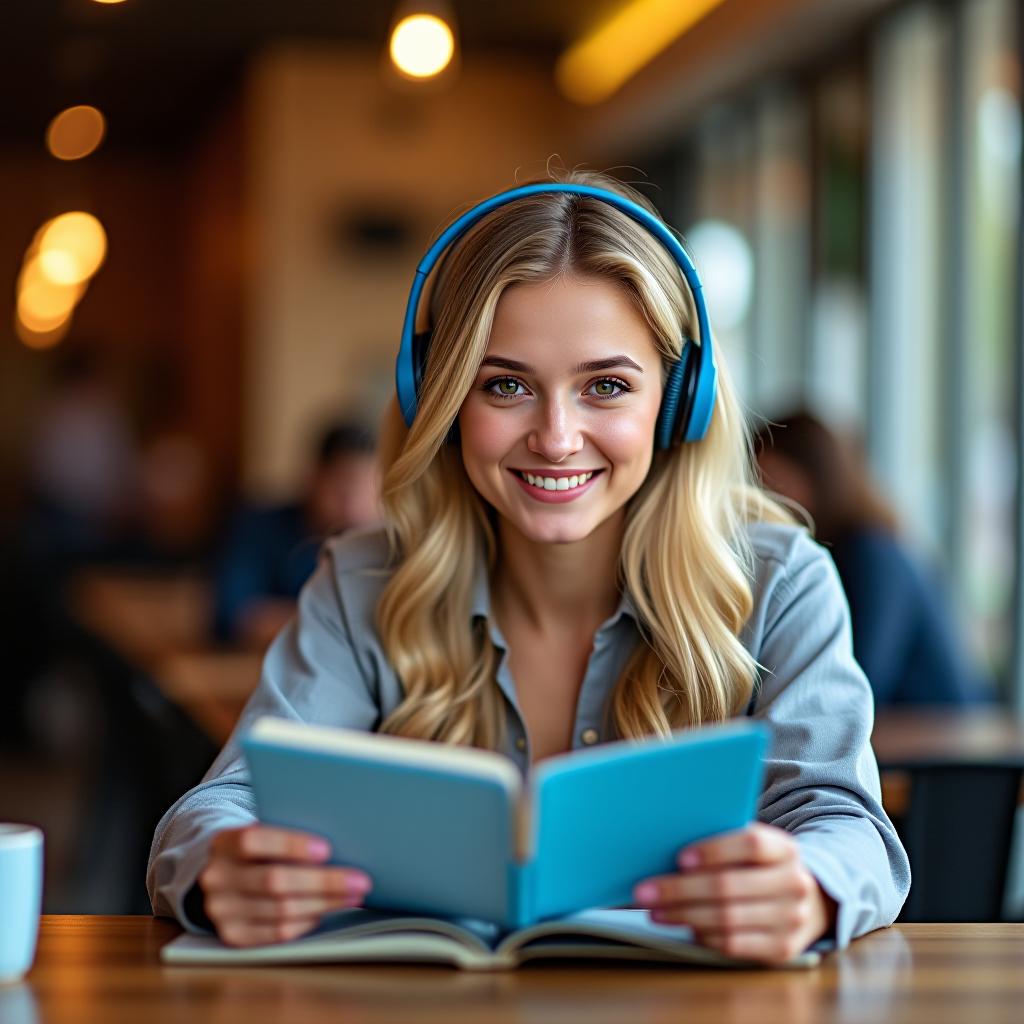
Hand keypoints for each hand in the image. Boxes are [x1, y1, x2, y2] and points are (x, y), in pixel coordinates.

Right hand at [198, 825, 372, 946]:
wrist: (219, 873)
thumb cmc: (257, 847)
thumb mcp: (263, 832)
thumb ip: (288, 835)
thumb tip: (341, 843)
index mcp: (224, 843)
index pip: (254, 841)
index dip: (291, 845)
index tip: (327, 849)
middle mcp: (217, 878)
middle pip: (275, 881)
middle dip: (323, 882)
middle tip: (360, 880)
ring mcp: (222, 911)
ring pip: (281, 911)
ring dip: (324, 904)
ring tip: (354, 895)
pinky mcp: (234, 935)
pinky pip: (277, 933)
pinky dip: (307, 921)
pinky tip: (327, 910)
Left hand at [632, 822, 835, 963]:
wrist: (811, 899)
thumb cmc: (761, 866)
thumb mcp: (752, 846)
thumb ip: (722, 841)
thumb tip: (665, 843)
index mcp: (785, 848)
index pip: (751, 844)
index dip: (715, 850)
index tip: (680, 857)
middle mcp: (794, 883)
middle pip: (729, 886)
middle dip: (681, 890)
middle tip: (645, 891)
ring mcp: (792, 919)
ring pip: (728, 919)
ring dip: (684, 916)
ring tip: (655, 911)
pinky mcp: (783, 949)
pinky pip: (735, 945)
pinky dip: (704, 936)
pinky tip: (683, 927)